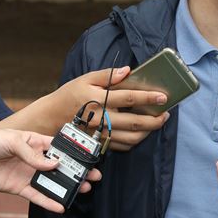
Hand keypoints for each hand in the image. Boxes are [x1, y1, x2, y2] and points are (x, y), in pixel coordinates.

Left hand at [0, 126, 100, 212]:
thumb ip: (34, 155)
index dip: (75, 152)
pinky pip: (36, 196)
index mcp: (37, 142)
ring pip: (52, 182)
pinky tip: (60, 206)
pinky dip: (48, 202)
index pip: (61, 147)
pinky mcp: (18, 187)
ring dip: (67, 186)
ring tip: (83, 190)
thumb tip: (54, 164)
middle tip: (94, 176)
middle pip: (61, 167)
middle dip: (78, 171)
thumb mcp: (14, 141)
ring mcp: (28, 174)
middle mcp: (36, 159)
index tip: (90, 157)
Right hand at [55, 67, 170, 150]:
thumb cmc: (70, 95)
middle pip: (134, 122)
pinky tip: (142, 131)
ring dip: (148, 131)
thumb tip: (127, 71)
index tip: (163, 96)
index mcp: (98, 99)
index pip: (128, 98)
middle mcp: (100, 119)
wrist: (50, 117)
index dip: (148, 98)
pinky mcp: (98, 144)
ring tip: (158, 122)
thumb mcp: (85, 79)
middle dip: (155, 119)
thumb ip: (107, 75)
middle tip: (167, 114)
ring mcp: (99, 134)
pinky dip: (135, 139)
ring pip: (131, 138)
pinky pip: (122, 146)